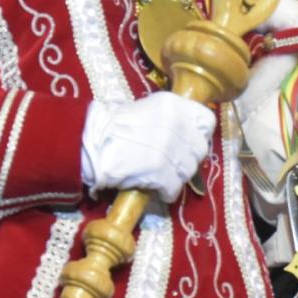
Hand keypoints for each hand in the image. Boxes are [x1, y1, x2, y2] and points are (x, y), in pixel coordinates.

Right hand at [80, 93, 215, 201]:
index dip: (200, 134)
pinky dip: (167, 192)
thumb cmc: (111, 125)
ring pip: (189, 170)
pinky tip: (157, 189)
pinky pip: (175, 189)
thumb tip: (183, 131)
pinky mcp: (162, 174)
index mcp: (173, 105)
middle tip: (174, 162)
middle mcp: (177, 125)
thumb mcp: (144, 109)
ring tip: (163, 176)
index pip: (206, 121)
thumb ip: (167, 118)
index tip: (191, 141)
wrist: (91, 144)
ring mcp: (170, 151)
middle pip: (200, 149)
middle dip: (189, 158)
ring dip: (178, 176)